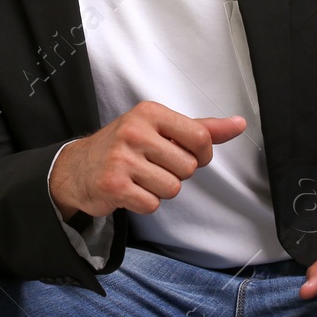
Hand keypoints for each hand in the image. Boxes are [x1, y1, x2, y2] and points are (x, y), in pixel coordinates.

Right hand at [49, 101, 247, 217]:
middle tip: (154, 166)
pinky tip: (130, 190)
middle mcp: (134, 131)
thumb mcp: (160, 129)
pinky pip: (152, 204)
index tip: (189, 155)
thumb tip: (239, 124)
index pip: (200, 137)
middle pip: (188, 167)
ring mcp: (122, 158)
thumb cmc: (126, 146)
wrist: (77, 168)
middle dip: (177, 173)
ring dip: (161, 189)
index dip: (202, 154)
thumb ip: (201, 128)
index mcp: (150, 113)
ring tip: (141, 178)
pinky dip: (145, 202)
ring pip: (172, 188)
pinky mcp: (114, 185)